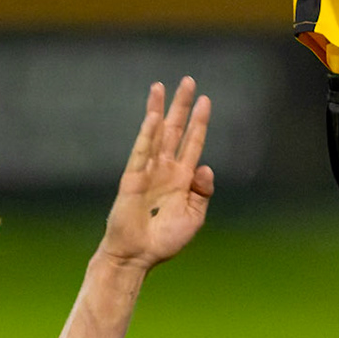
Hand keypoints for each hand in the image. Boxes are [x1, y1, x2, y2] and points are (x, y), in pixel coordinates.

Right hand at [97, 79, 214, 269]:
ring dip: (158, 110)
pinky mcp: (132, 178)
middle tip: (188, 81)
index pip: (192, 142)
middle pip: (175, 130)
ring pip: (155, 134)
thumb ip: (203, 192)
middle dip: (181, 105)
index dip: (199, 122)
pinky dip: (147, 135)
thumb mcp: (194, 216)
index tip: (205, 100)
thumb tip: (205, 166)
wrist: (138, 256)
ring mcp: (148, 171)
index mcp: (182, 179)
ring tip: (161, 87)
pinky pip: (141, 152)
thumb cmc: (165, 240)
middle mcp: (165, 169)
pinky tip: (152, 118)